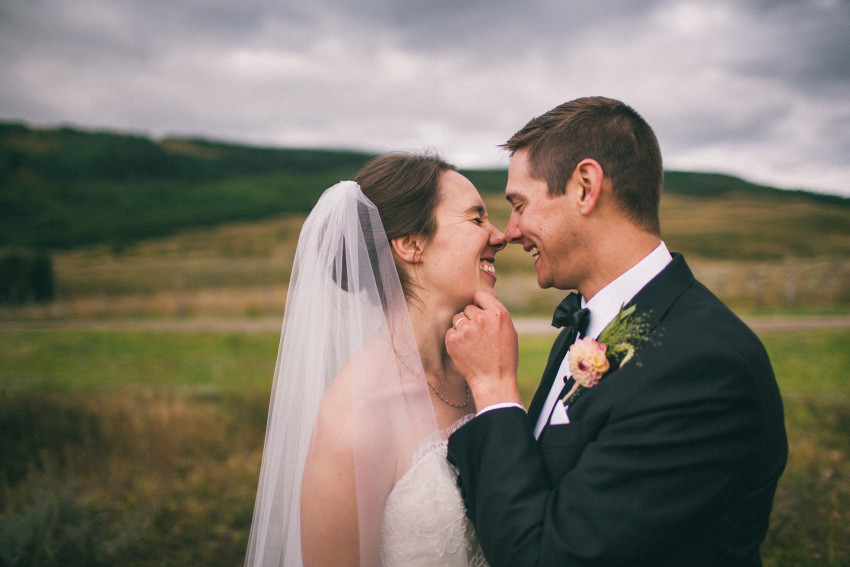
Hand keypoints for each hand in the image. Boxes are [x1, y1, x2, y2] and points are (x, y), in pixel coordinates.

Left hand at [446, 290, 520, 408]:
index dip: (479, 303)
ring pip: (457, 319)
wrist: (494, 380)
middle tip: (479, 335)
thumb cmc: (504, 357)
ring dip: (462, 328)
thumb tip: (483, 302)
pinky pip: (450, 331)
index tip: (480, 311)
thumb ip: (496, 315)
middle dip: (471, 318)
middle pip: (468, 308)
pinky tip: (465, 350)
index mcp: (498, 313)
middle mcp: (482, 318)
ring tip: (472, 343)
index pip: (480, 294)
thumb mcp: (509, 331)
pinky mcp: (453, 340)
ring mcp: (466, 329)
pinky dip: (455, 339)